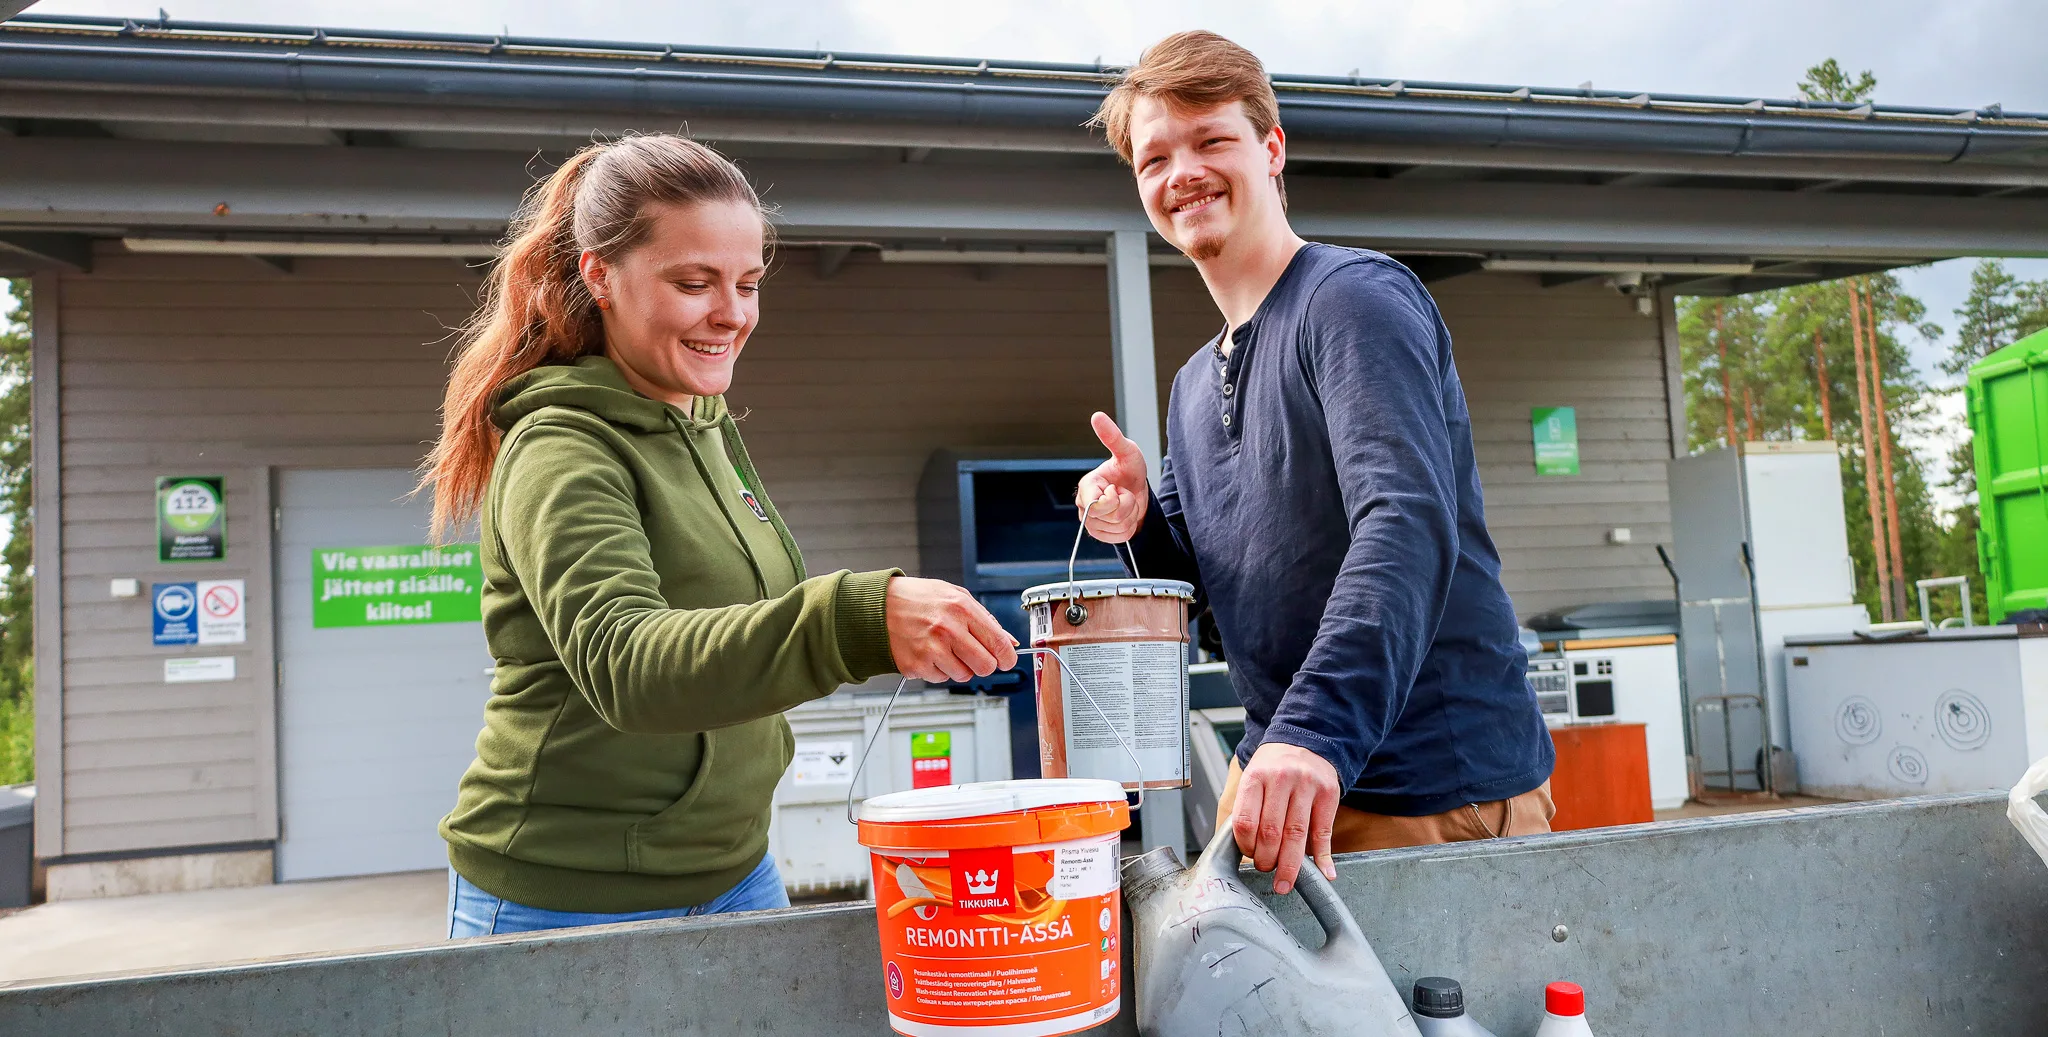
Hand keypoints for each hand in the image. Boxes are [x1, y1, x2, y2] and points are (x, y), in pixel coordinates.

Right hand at [885, 577, 1018, 683]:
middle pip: (986, 666)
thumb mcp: (955, 595)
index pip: (999, 643)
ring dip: (959, 667)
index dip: (1008, 657)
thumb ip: (985, 618)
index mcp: (961, 609)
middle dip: (985, 665)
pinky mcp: (916, 666)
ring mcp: (931, 649)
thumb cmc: (917, 599)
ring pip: (964, 676)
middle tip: (975, 656)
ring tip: (944, 648)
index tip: (1007, 660)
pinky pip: (940, 679)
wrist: (878, 606)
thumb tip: (1009, 642)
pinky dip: (937, 670)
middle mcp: (947, 630)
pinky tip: (927, 652)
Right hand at [1074, 412, 1148, 542]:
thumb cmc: (1130, 471)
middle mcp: (1083, 505)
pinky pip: (1118, 538)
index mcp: (1086, 486)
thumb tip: (1097, 415)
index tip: (1117, 488)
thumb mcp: (1128, 452)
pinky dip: (1127, 529)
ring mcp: (1090, 522)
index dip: (1114, 499)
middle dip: (1126, 506)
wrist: (1137, 492)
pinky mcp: (1099, 534)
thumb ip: (1112, 437)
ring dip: (1128, 516)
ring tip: (1126, 503)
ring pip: (1116, 528)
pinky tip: (1125, 516)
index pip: (1096, 503)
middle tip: (1125, 494)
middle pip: (1109, 516)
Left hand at [1231, 742, 1340, 894]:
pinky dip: (1324, 857)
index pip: (1247, 820)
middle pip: (1272, 831)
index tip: (1249, 855)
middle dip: (1267, 859)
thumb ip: (1245, 810)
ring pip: (1297, 834)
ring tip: (1284, 883)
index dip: (1246, 846)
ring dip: (1290, 865)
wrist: (1305, 740)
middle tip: (1266, 870)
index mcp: (1256, 777)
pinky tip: (1324, 873)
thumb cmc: (1273, 767)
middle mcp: (1281, 779)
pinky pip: (1323, 831)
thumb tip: (1238, 851)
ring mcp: (1307, 785)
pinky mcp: (1329, 793)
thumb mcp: (1252, 778)